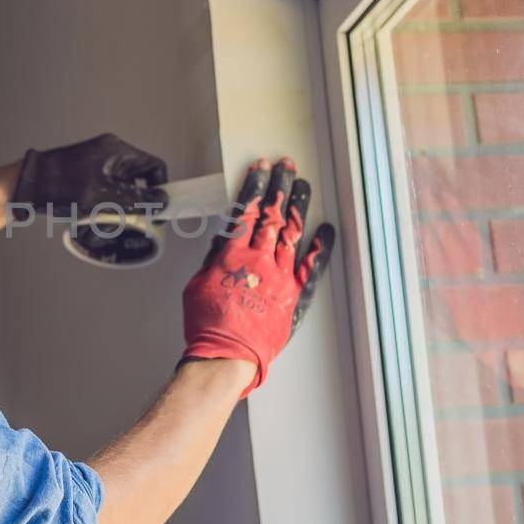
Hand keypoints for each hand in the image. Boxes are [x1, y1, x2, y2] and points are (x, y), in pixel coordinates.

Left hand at [12, 133, 168, 213]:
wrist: (20, 186)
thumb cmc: (58, 186)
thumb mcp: (101, 197)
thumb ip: (135, 200)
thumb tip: (163, 202)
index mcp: (117, 151)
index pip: (154, 167)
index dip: (161, 190)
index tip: (159, 212)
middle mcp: (109, 155)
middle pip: (137, 184)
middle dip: (132, 208)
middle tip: (127, 225)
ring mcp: (95, 166)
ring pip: (119, 195)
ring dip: (113, 215)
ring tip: (97, 228)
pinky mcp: (83, 179)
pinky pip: (102, 197)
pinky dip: (98, 213)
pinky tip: (85, 225)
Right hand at [180, 158, 334, 396]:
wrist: (225, 356)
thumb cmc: (207, 325)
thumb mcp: (197, 284)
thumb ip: (213, 259)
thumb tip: (224, 239)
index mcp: (232, 256)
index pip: (247, 211)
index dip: (256, 186)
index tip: (262, 168)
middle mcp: (259, 261)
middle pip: (273, 215)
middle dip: (280, 186)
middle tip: (287, 166)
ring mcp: (280, 278)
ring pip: (293, 233)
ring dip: (298, 206)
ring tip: (303, 185)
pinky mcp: (294, 297)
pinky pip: (312, 268)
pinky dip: (321, 247)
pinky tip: (327, 230)